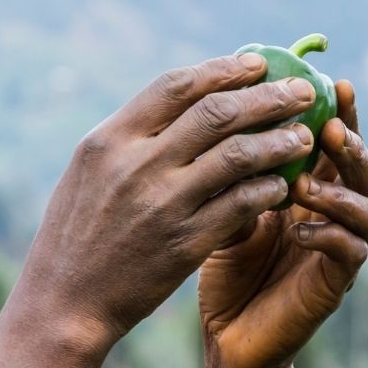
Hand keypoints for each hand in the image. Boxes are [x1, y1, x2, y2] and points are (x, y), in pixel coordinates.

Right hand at [15, 54, 317, 353]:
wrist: (65, 302)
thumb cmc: (77, 235)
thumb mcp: (89, 173)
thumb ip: (132, 138)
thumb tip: (187, 103)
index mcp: (109, 140)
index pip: (176, 86)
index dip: (223, 70)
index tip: (258, 64)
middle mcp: (136, 166)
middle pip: (217, 113)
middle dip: (269, 97)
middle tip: (302, 93)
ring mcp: (163, 205)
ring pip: (238, 155)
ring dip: (279, 141)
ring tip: (303, 138)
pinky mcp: (184, 244)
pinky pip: (241, 205)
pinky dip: (267, 190)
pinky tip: (281, 186)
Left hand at [197, 80, 367, 367]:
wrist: (227, 334)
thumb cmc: (226, 267)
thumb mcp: (223, 208)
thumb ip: (236, 171)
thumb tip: (231, 114)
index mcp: (314, 188)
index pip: (336, 143)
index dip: (343, 113)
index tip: (334, 83)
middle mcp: (336, 215)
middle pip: (365, 169)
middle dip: (352, 145)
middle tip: (328, 129)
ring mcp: (342, 249)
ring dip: (340, 192)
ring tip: (303, 185)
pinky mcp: (336, 285)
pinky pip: (350, 253)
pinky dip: (328, 236)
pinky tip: (298, 229)